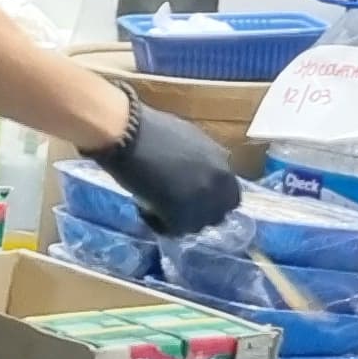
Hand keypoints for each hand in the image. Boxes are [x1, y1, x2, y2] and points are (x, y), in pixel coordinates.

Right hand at [90, 89, 243, 234]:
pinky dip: (161, 224)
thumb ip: (204, 158)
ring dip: (180, 219)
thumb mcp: (190, 139)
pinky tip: (144, 210)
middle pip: (218, 214)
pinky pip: (174, 229)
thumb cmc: (151, 129)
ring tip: (159, 208)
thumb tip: (200, 170)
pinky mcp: (180, 215)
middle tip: (177, 207)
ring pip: (197, 224)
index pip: (230, 195)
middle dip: (199, 213)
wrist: (128, 135)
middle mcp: (219, 184)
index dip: (211, 199)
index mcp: (223, 163)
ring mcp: (201, 200)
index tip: (193, 196)